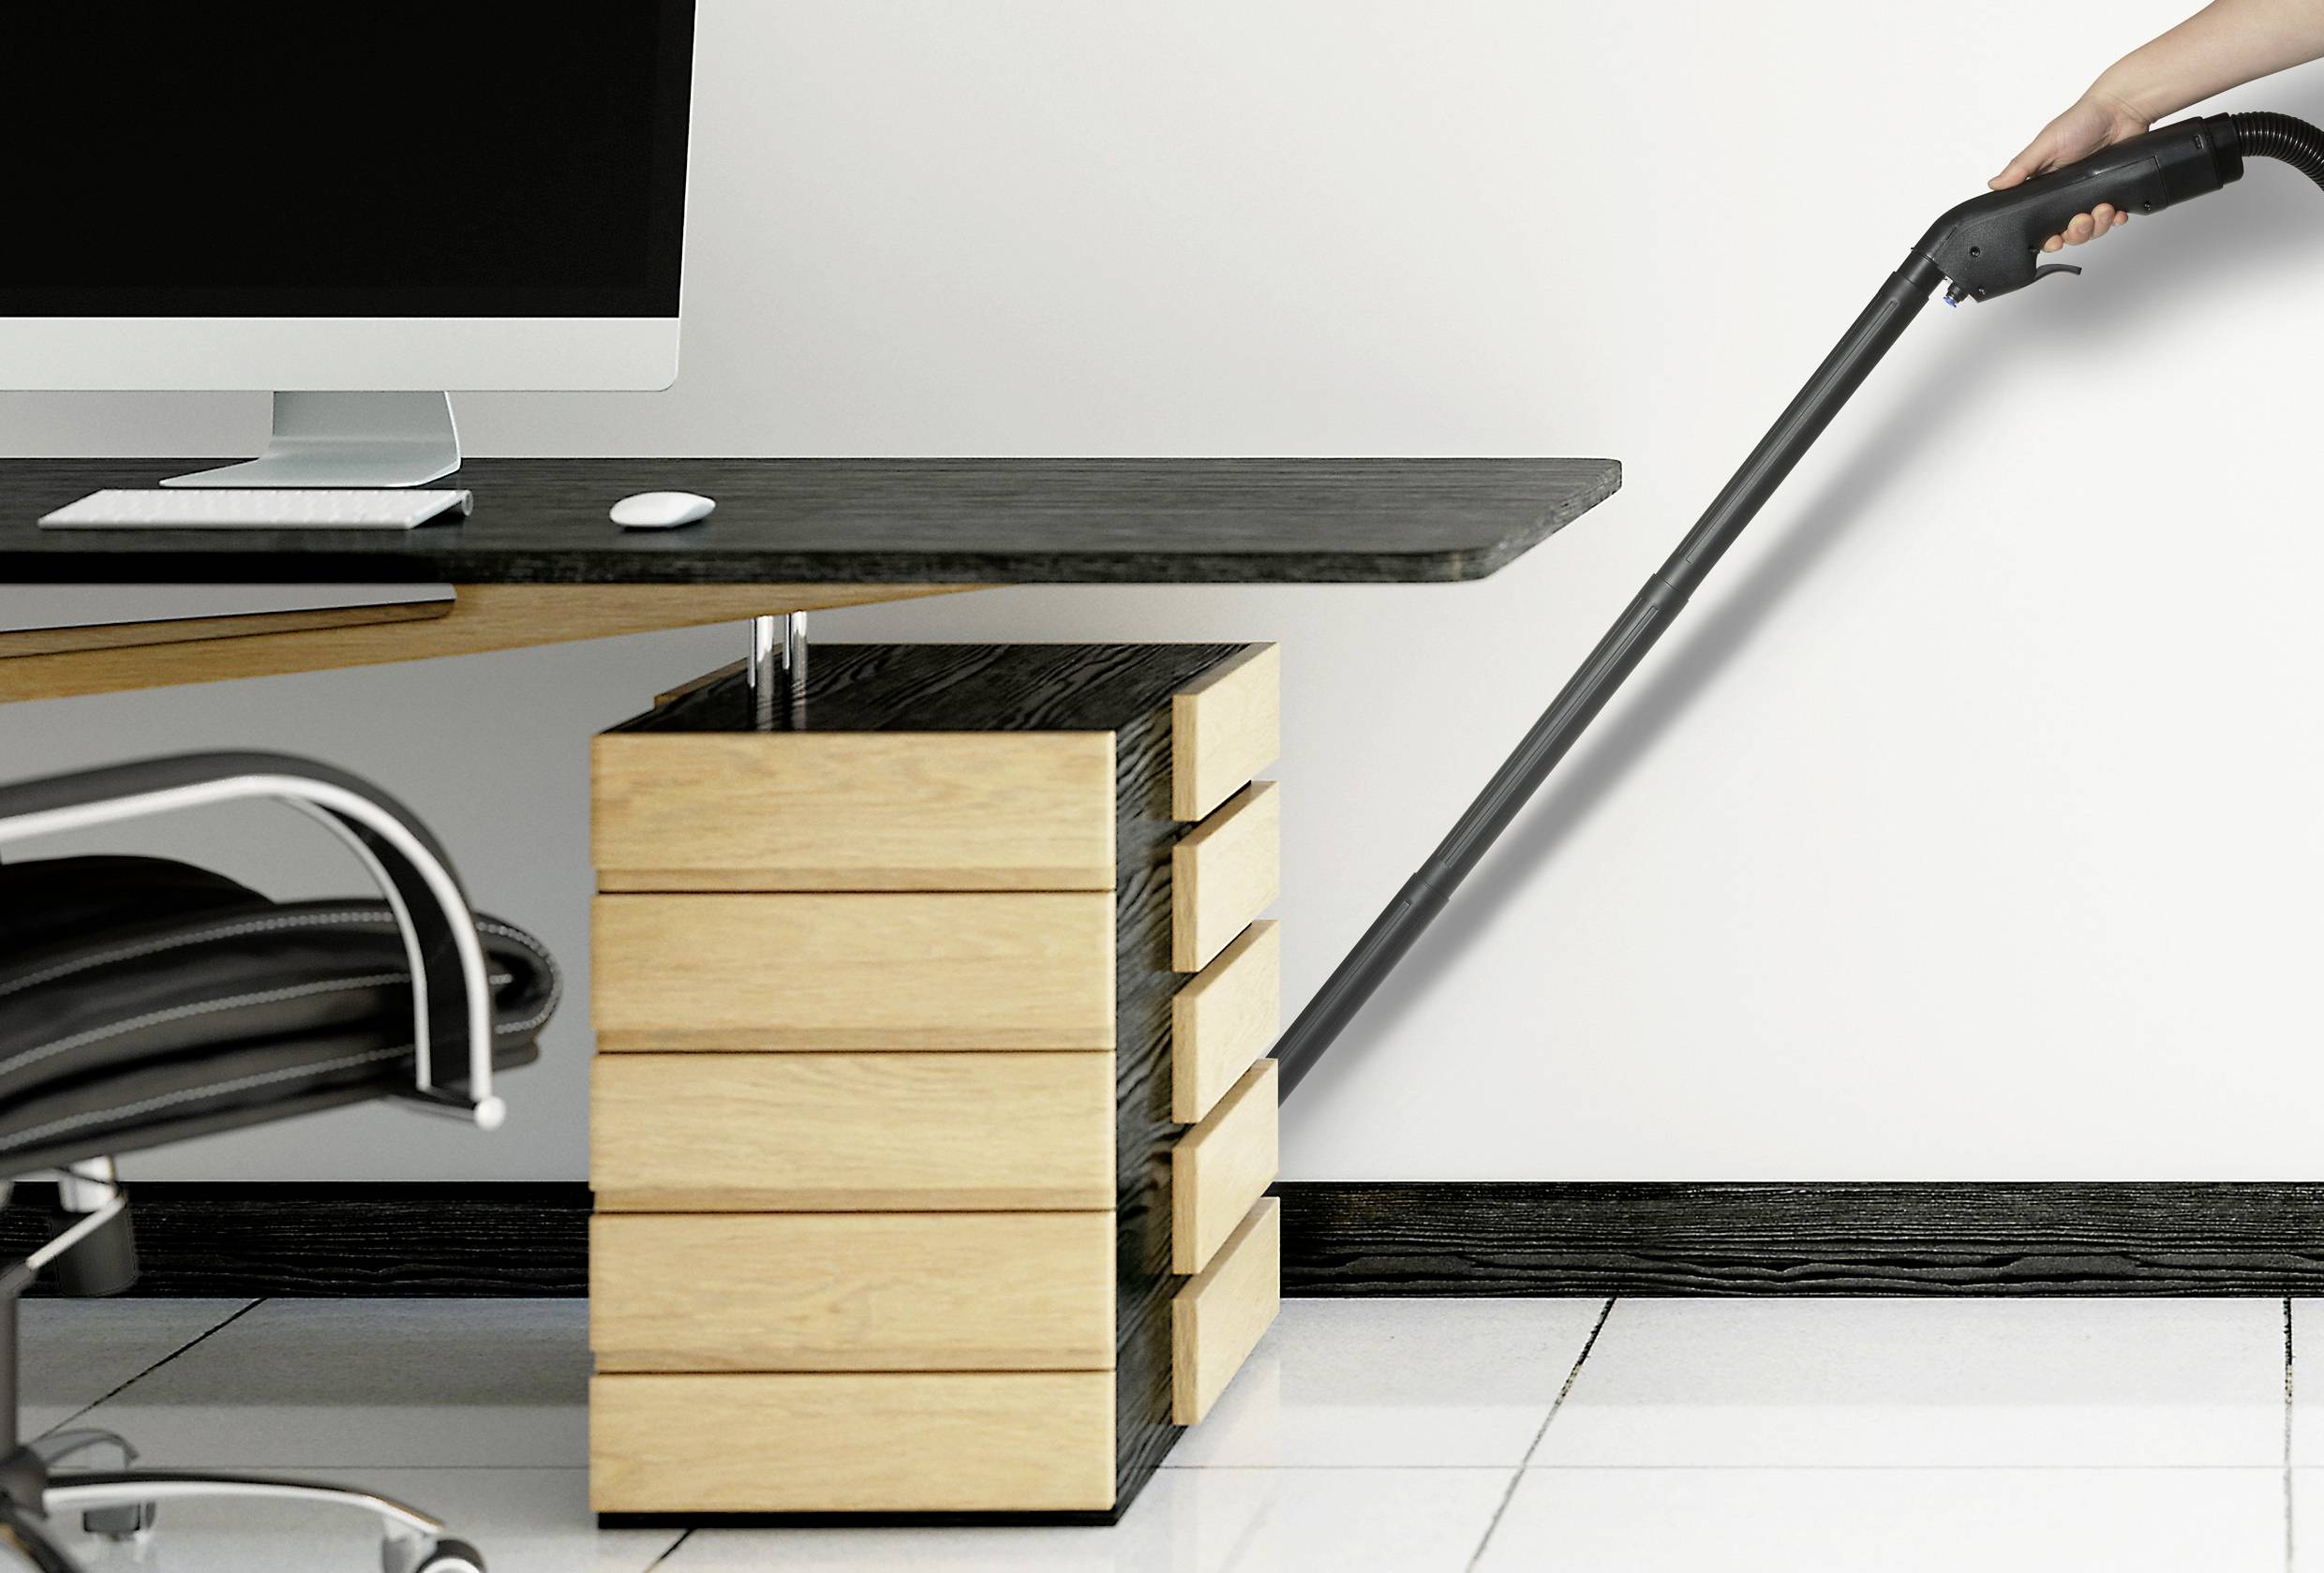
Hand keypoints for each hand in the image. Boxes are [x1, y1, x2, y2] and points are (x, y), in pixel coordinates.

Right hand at [1990, 90, 2151, 250]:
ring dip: (2098, 225)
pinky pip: (2114, 217)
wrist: (2121, 109)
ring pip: (2092, 228)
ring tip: (2103, 209)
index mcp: (2045, 185)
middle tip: (2082, 219)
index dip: (2046, 236)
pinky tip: (2117, 212)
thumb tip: (1994, 184)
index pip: (2040, 220)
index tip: (2053, 239)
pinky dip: (2117, 218)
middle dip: (2076, 232)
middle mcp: (2067, 193)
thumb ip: (2021, 167)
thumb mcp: (2046, 143)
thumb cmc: (2082, 120)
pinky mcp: (2113, 191)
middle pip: (2068, 231)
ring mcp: (2091, 194)